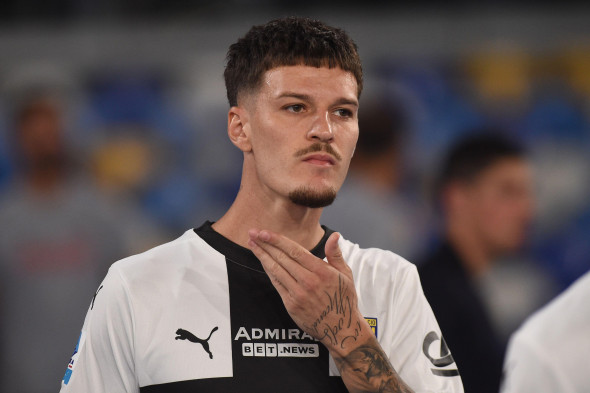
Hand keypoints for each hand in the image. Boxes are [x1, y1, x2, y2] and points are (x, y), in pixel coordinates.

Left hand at [248, 229, 414, 392]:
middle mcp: (308, 281)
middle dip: (265, 244)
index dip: (278, 240)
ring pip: (276, 270)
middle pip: (282, 258)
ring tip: (252, 244)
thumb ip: (336, 254)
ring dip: (262, 256)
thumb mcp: (345, 275)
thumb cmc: (344, 299)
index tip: (265, 232)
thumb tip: (334, 235)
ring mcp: (298, 294)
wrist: (341, 329)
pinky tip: (262, 261)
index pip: (295, 250)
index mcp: (322, 271)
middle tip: (253, 233)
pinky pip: (276, 283)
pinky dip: (268, 271)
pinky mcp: (291, 304)